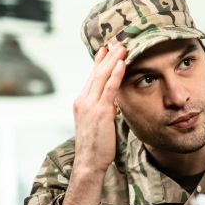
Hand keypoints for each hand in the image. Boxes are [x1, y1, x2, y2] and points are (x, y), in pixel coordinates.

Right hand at [73, 43, 126, 173]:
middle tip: (116, 42)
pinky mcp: (100, 112)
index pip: (92, 78)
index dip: (99, 63)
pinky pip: (109, 89)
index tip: (106, 50)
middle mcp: (83, 101)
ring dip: (113, 60)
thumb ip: (105, 111)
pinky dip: (115, 74)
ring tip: (122, 47)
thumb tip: (114, 104)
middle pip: (96, 73)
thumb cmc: (97, 146)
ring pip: (102, 77)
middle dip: (107, 57)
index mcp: (82, 103)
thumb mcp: (100, 124)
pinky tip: (122, 63)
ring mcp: (90, 106)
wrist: (89, 161)